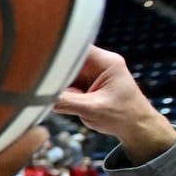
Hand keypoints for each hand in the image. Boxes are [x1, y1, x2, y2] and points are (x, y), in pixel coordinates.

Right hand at [53, 44, 175, 163]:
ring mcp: (91, 74)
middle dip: (56, 76)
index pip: (76, 48)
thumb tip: (40, 98)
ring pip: (63, 74)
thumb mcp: (92, 109)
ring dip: (59, 87)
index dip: (57, 54)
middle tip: (52, 90)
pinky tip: (68, 103)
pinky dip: (62, 94)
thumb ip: (64, 102)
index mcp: (106, 62)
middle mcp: (98, 64)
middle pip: (66, 61)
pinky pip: (65, 85)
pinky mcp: (85, 84)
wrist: (135, 127)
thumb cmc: (124, 116)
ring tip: (69, 101)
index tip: (41, 64)